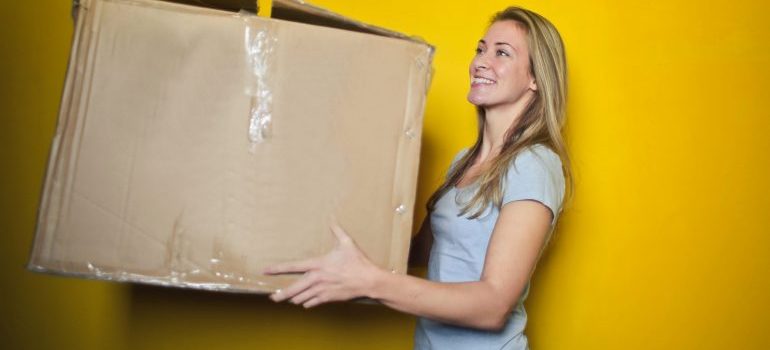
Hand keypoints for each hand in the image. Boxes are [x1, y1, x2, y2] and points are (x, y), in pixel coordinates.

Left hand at [263, 225, 382, 307]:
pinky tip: (305, 302)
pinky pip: (311, 303)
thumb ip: (336, 231)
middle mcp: (316, 279)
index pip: (292, 267)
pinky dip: (307, 303)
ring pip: (301, 298)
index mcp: (318, 264)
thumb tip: (332, 218)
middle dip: (280, 295)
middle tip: (272, 297)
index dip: (277, 269)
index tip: (266, 271)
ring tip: (288, 299)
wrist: (368, 281)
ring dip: (294, 299)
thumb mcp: (347, 243)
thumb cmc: (358, 262)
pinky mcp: (328, 299)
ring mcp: (321, 290)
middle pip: (292, 289)